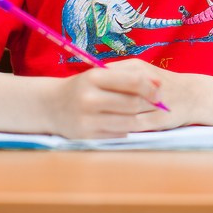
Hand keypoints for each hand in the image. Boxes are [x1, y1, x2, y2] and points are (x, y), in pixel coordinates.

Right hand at [48, 60, 174, 138]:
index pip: (133, 81)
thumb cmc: (84, 87)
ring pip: (129, 122)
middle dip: (149, 104)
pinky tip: (125, 122)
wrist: (52, 106)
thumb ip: (130, 76)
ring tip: (144, 114)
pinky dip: (127, 129)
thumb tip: (160, 84)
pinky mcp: (87, 137)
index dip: (151, 87)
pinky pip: (119, 134)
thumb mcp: (101, 75)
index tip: (160, 91)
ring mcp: (87, 120)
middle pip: (133, 103)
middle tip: (157, 104)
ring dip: (141, 119)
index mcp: (94, 77)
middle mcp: (89, 98)